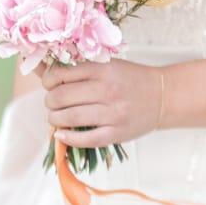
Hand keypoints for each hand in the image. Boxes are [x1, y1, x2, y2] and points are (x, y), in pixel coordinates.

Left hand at [39, 57, 165, 146]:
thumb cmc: (132, 79)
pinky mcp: (117, 133)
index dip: (48, 80)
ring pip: (70, 117)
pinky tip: (61, 134)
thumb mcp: (108, 66)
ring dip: (55, 119)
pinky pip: (86, 139)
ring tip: (55, 118)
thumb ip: (80, 69)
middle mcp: (107, 90)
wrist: (163, 96)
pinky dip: (68, 138)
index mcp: (103, 70)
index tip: (49, 84)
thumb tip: (41, 68)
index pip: (62, 74)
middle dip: (50, 102)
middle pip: (62, 97)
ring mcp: (113, 113)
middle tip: (52, 103)